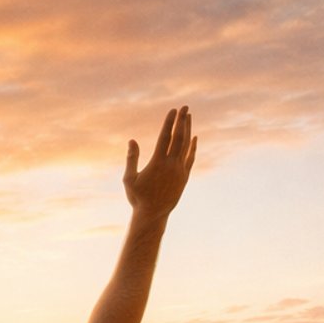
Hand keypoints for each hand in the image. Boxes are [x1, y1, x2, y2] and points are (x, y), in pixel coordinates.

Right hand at [124, 106, 196, 220]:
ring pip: (186, 145)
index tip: (173, 110)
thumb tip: (132, 140)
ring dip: (188, 129)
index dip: (169, 123)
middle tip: (185, 107)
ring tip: (188, 117)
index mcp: (157, 163)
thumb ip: (131, 158)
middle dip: (182, 121)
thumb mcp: (129, 179)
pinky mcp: (185, 176)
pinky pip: (191, 157)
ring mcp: (180, 170)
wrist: (153, 214)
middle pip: (179, 138)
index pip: (165, 137)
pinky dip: (193, 146)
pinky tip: (194, 137)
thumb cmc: (138, 197)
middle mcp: (171, 165)